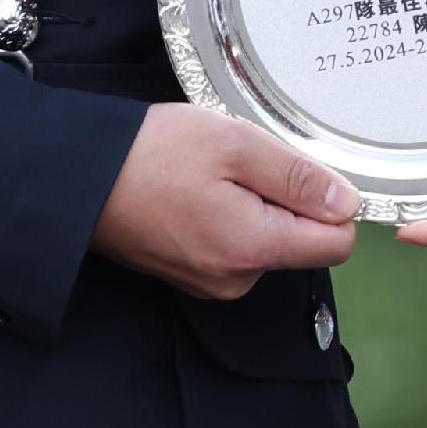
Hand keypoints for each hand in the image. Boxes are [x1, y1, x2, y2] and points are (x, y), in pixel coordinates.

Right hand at [93, 102, 359, 298]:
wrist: (78, 179)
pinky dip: (227, 215)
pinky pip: (234, 244)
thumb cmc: (152, 155)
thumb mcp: (234, 145)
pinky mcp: (191, 274)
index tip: (305, 169)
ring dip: (253, 203)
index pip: (337, 244)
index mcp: (253, 249)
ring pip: (266, 240)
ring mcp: (211, 282)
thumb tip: (348, 204)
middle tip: (239, 162)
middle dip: (285, 198)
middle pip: (300, 241)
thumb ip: (298, 177)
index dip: (333, 202)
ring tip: (210, 173)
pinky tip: (194, 190)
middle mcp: (237, 279)